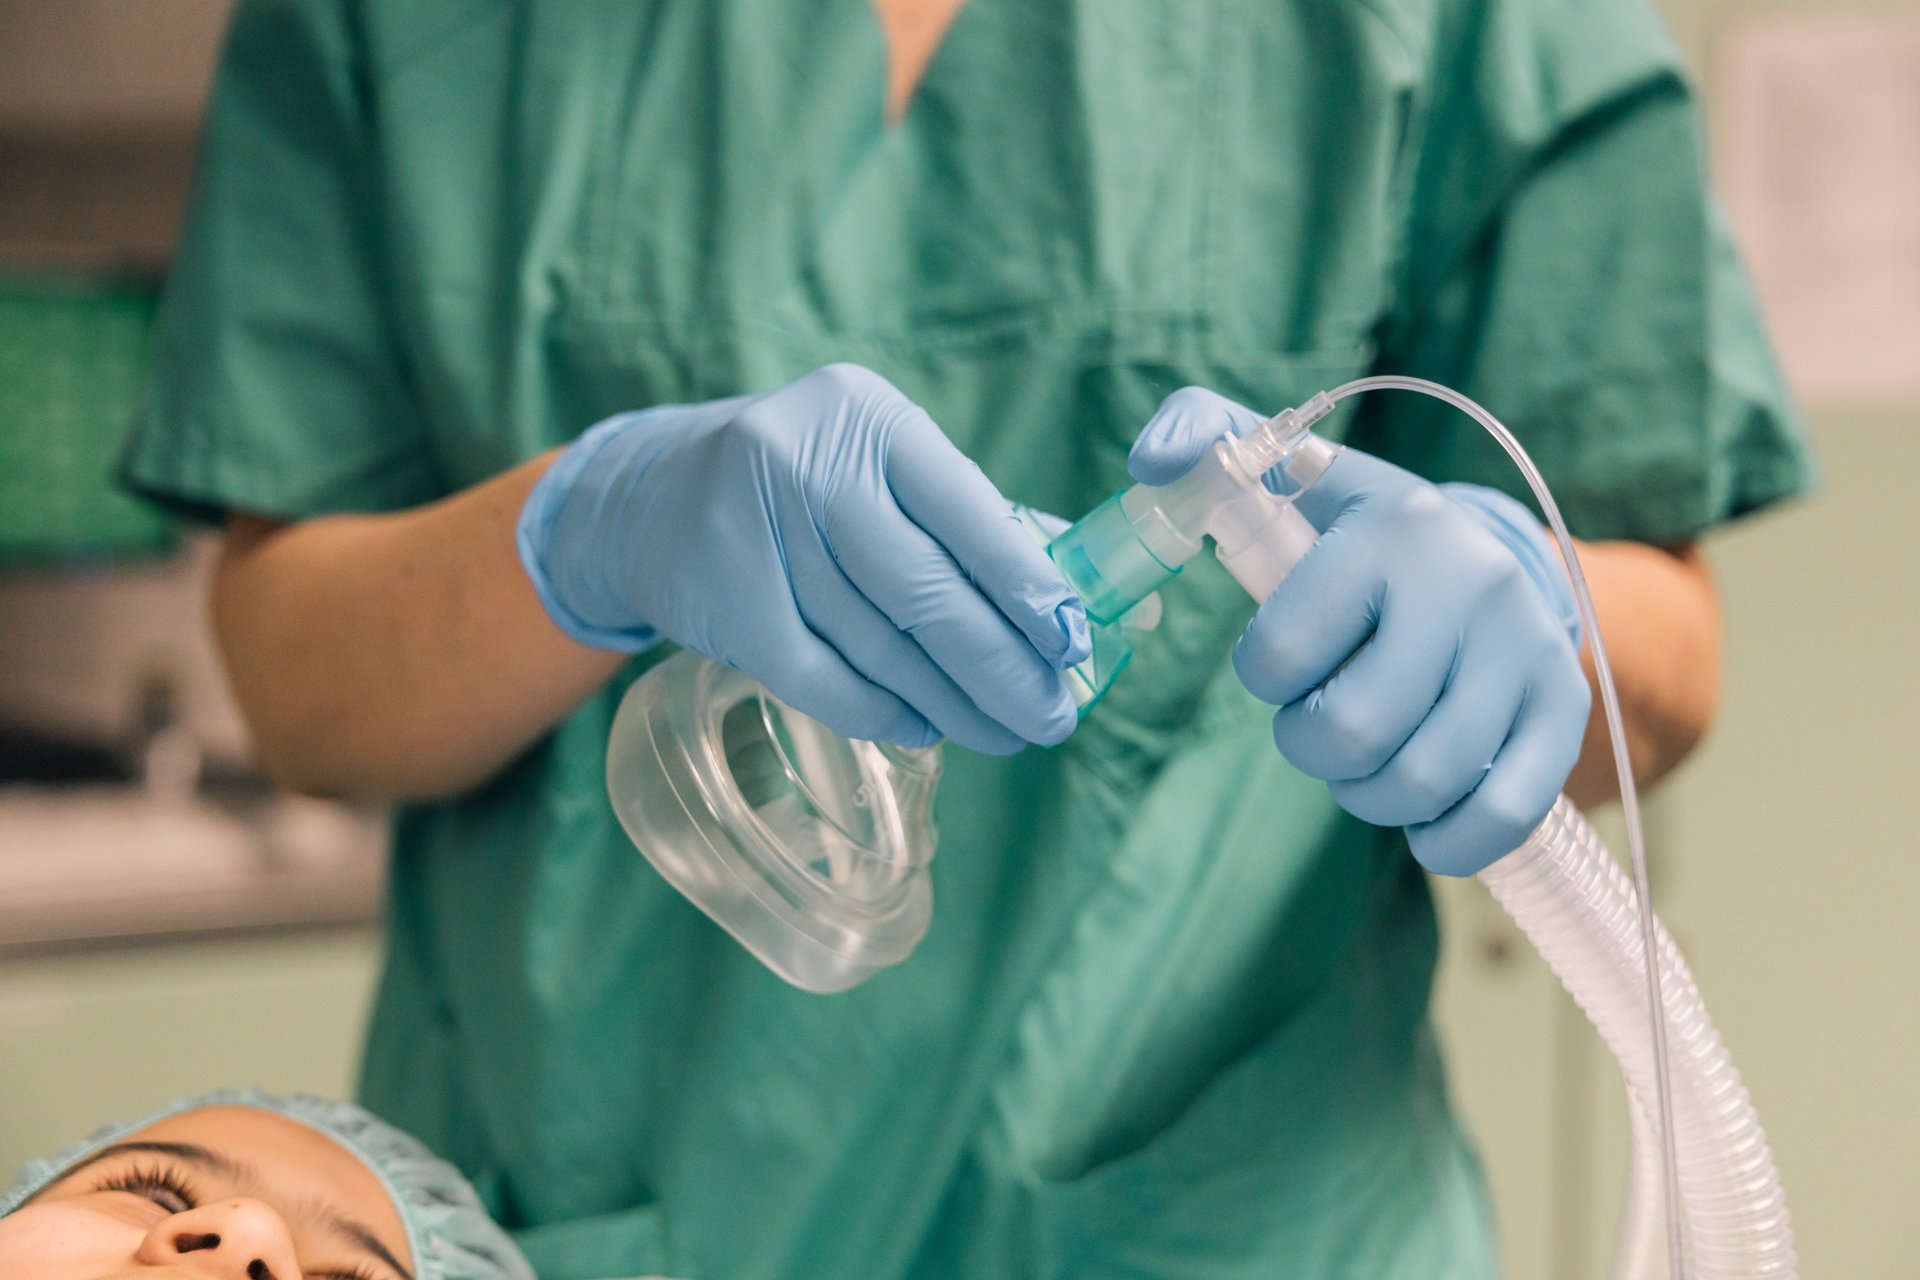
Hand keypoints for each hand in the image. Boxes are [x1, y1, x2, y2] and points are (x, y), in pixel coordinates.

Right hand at [519, 364, 1090, 754]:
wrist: (653, 493)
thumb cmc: (806, 484)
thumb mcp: (880, 465)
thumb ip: (971, 518)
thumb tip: (1072, 601)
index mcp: (870, 418)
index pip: (969, 510)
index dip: (1027, 585)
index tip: (1073, 644)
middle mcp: (808, 463)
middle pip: (927, 590)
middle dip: (1001, 666)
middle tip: (1050, 717)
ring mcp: (756, 530)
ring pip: (879, 644)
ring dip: (951, 702)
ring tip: (1001, 732)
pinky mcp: (722, 599)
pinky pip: (821, 678)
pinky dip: (882, 712)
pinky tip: (924, 727)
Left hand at [1130, 388, 1589, 873]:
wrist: (1489, 553)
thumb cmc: (1360, 536)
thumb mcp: (1291, 476)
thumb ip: (1205, 442)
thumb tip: (1150, 457)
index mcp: (1389, 529)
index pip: (1280, 655)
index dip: (1266, 676)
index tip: (1286, 657)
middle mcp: (1469, 583)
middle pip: (1353, 732)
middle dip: (1314, 747)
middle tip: (1322, 721)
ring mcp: (1525, 648)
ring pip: (1417, 781)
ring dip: (1368, 794)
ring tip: (1368, 757)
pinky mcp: (1563, 707)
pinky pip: (1501, 816)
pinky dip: (1445, 839)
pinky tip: (1422, 817)